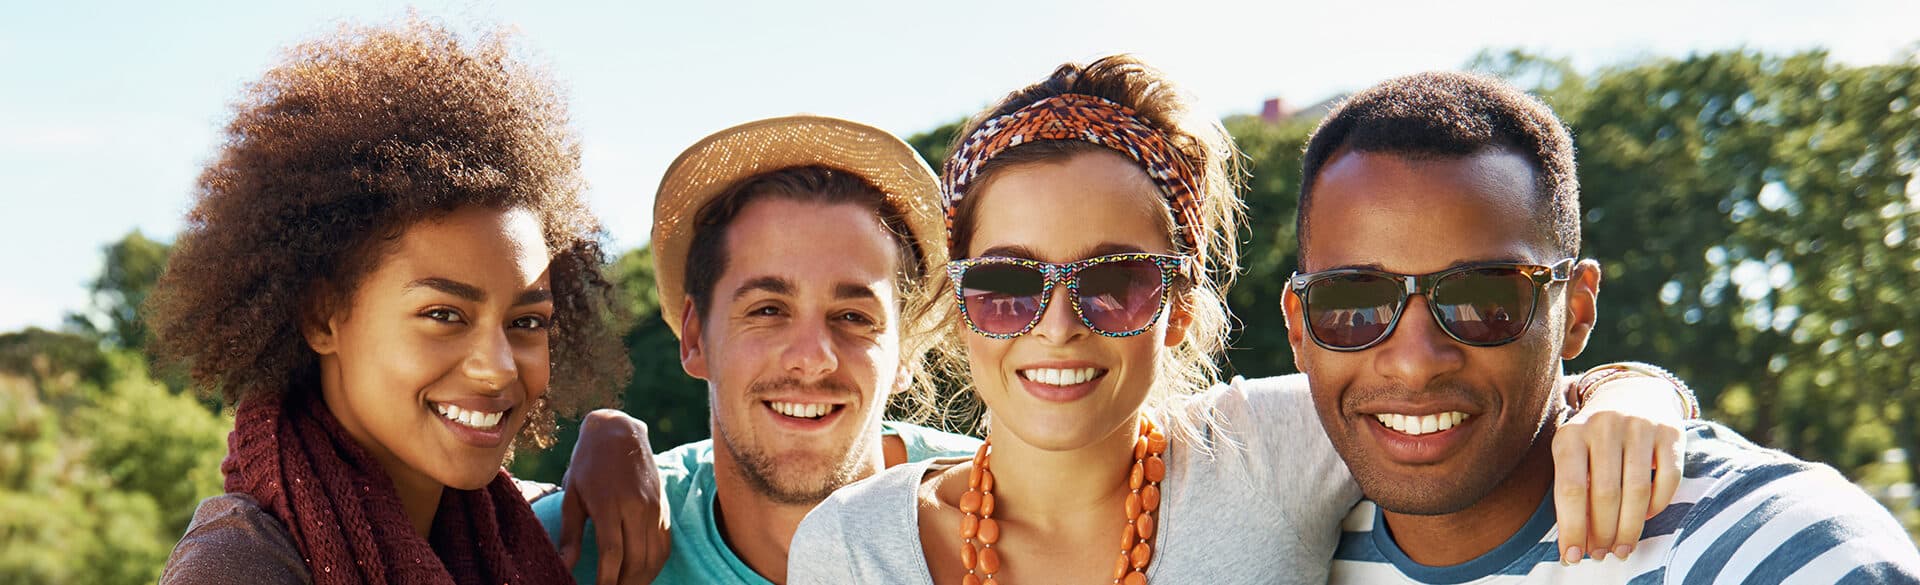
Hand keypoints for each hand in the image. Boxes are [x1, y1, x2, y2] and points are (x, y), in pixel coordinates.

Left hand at [558, 409, 671, 584]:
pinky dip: (654, 565)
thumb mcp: (572, 495)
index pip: (613, 553)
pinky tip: (641, 574)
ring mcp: (654, 508)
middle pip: (637, 560)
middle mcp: (636, 507)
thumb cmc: (588, 463)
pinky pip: (664, 545)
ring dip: (641, 580)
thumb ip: (570, 534)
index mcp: (609, 503)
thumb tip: (564, 567)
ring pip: (654, 557)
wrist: (619, 431)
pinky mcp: (664, 508)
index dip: (606, 580)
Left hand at [1551, 375, 1686, 564]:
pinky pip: (1668, 479)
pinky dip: (1657, 506)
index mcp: (1570, 434)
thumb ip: (1573, 493)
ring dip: (1630, 528)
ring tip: (1623, 548)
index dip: (1572, 528)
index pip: (1570, 489)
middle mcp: (1604, 425)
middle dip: (1604, 533)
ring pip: (1637, 490)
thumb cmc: (1594, 440)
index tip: (1572, 557)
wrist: (1631, 394)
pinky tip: (1645, 519)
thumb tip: (1576, 545)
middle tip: (1603, 555)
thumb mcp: (1573, 455)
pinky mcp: (1671, 432)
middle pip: (1605, 494)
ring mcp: (1640, 426)